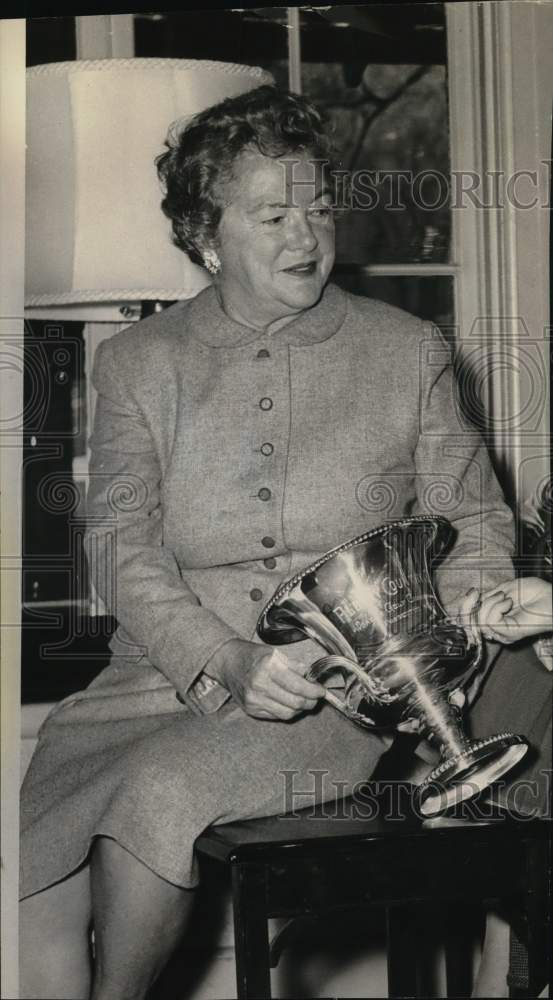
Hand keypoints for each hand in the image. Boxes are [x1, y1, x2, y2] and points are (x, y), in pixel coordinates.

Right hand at [204, 639, 325, 720]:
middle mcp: (259, 685)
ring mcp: (254, 700)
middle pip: (295, 702)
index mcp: (267, 667)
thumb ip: (295, 666)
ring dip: (300, 708)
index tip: (321, 691)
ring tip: (303, 700)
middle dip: (310, 701)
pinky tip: (288, 702)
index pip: (298, 686)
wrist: (227, 662)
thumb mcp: (275, 653)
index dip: (314, 691)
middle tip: (315, 697)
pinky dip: (286, 711)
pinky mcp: (251, 710)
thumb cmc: (252, 655)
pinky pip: (276, 716)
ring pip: (287, 713)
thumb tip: (313, 678)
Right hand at [456, 577, 551, 643]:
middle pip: (469, 623)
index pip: (468, 620)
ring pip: (479, 620)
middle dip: (469, 605)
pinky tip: (508, 603)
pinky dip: (497, 607)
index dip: (465, 606)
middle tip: (478, 593)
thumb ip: (487, 597)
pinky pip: (490, 621)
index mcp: (494, 619)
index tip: (472, 592)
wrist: (551, 597)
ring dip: (490, 602)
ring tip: (505, 598)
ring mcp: (501, 632)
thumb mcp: (503, 590)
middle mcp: (496, 629)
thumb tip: (471, 599)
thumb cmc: (534, 593)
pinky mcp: (508, 633)